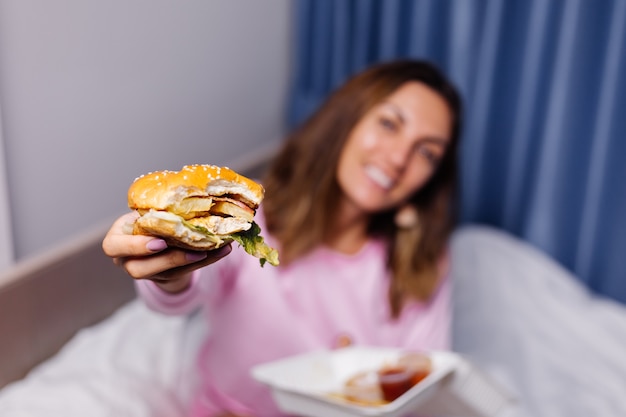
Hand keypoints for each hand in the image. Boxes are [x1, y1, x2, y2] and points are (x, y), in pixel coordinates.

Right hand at [102, 212, 231, 292]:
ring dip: (192, 261)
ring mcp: (148, 272)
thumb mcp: (144, 210)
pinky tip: (223, 249)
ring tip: (213, 248)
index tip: (160, 241)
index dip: (135, 246)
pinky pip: (186, 272)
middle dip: (167, 261)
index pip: (113, 247)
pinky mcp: (167, 277)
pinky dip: (206, 260)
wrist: (153, 236)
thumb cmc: (147, 217)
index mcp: (117, 239)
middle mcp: (127, 260)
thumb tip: (183, 184)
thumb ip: (156, 206)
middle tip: (193, 251)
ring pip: (167, 274)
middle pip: (140, 269)